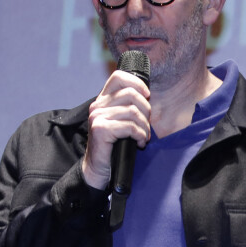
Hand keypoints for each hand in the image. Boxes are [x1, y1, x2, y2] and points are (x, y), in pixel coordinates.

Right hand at [82, 70, 150, 189]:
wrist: (99, 169)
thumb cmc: (114, 145)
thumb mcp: (122, 121)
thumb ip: (129, 106)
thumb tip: (148, 94)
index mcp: (103, 100)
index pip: (118, 77)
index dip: (137, 83)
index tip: (147, 95)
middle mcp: (97, 106)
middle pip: (131, 94)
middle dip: (146, 110)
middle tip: (146, 125)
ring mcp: (97, 117)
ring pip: (134, 112)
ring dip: (145, 127)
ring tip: (143, 136)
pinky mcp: (101, 129)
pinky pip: (130, 127)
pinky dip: (140, 135)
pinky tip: (139, 143)